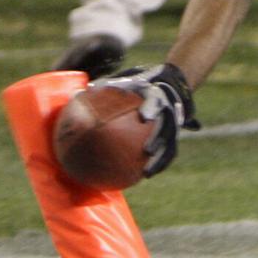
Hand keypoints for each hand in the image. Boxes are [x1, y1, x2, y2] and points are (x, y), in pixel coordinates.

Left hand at [92, 63, 198, 177]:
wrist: (170, 85)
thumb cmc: (142, 85)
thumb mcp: (129, 82)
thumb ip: (109, 86)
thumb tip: (83, 90)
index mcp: (158, 97)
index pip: (157, 102)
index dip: (152, 109)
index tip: (144, 117)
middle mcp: (169, 112)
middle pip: (168, 127)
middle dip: (159, 139)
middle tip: (148, 150)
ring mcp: (173, 126)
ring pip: (170, 145)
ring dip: (160, 160)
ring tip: (147, 173)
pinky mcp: (173, 136)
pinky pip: (168, 153)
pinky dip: (158, 164)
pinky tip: (144, 175)